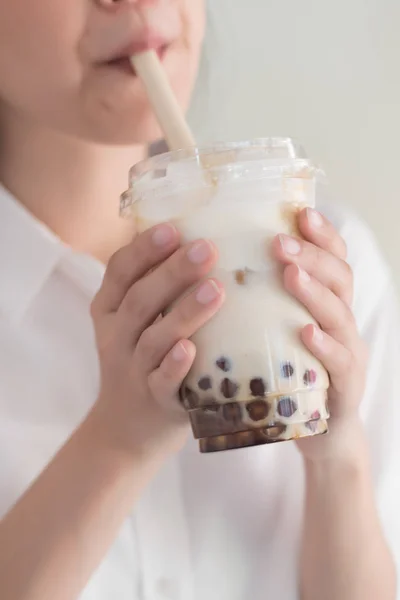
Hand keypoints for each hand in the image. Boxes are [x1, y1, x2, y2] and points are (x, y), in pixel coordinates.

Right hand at [90, 223, 223, 459]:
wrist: (125, 430)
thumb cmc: (142, 361)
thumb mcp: (135, 324)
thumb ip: (155, 288)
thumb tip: (199, 239)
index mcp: (109, 311)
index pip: (119, 272)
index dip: (143, 250)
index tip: (173, 229)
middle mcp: (116, 337)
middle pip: (139, 300)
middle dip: (171, 272)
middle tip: (207, 248)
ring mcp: (133, 370)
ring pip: (154, 338)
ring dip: (184, 312)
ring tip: (215, 289)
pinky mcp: (154, 400)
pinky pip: (162, 382)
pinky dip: (174, 365)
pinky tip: (191, 348)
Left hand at [272, 208, 367, 461]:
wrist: (318, 433)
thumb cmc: (289, 375)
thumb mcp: (277, 332)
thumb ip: (263, 303)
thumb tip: (220, 264)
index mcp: (326, 306)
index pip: (333, 260)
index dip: (322, 235)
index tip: (300, 211)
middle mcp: (342, 324)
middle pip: (340, 278)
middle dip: (312, 255)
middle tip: (280, 240)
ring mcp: (347, 355)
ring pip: (340, 315)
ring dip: (316, 291)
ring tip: (291, 273)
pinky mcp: (343, 389)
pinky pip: (339, 364)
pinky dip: (324, 345)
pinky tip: (306, 332)